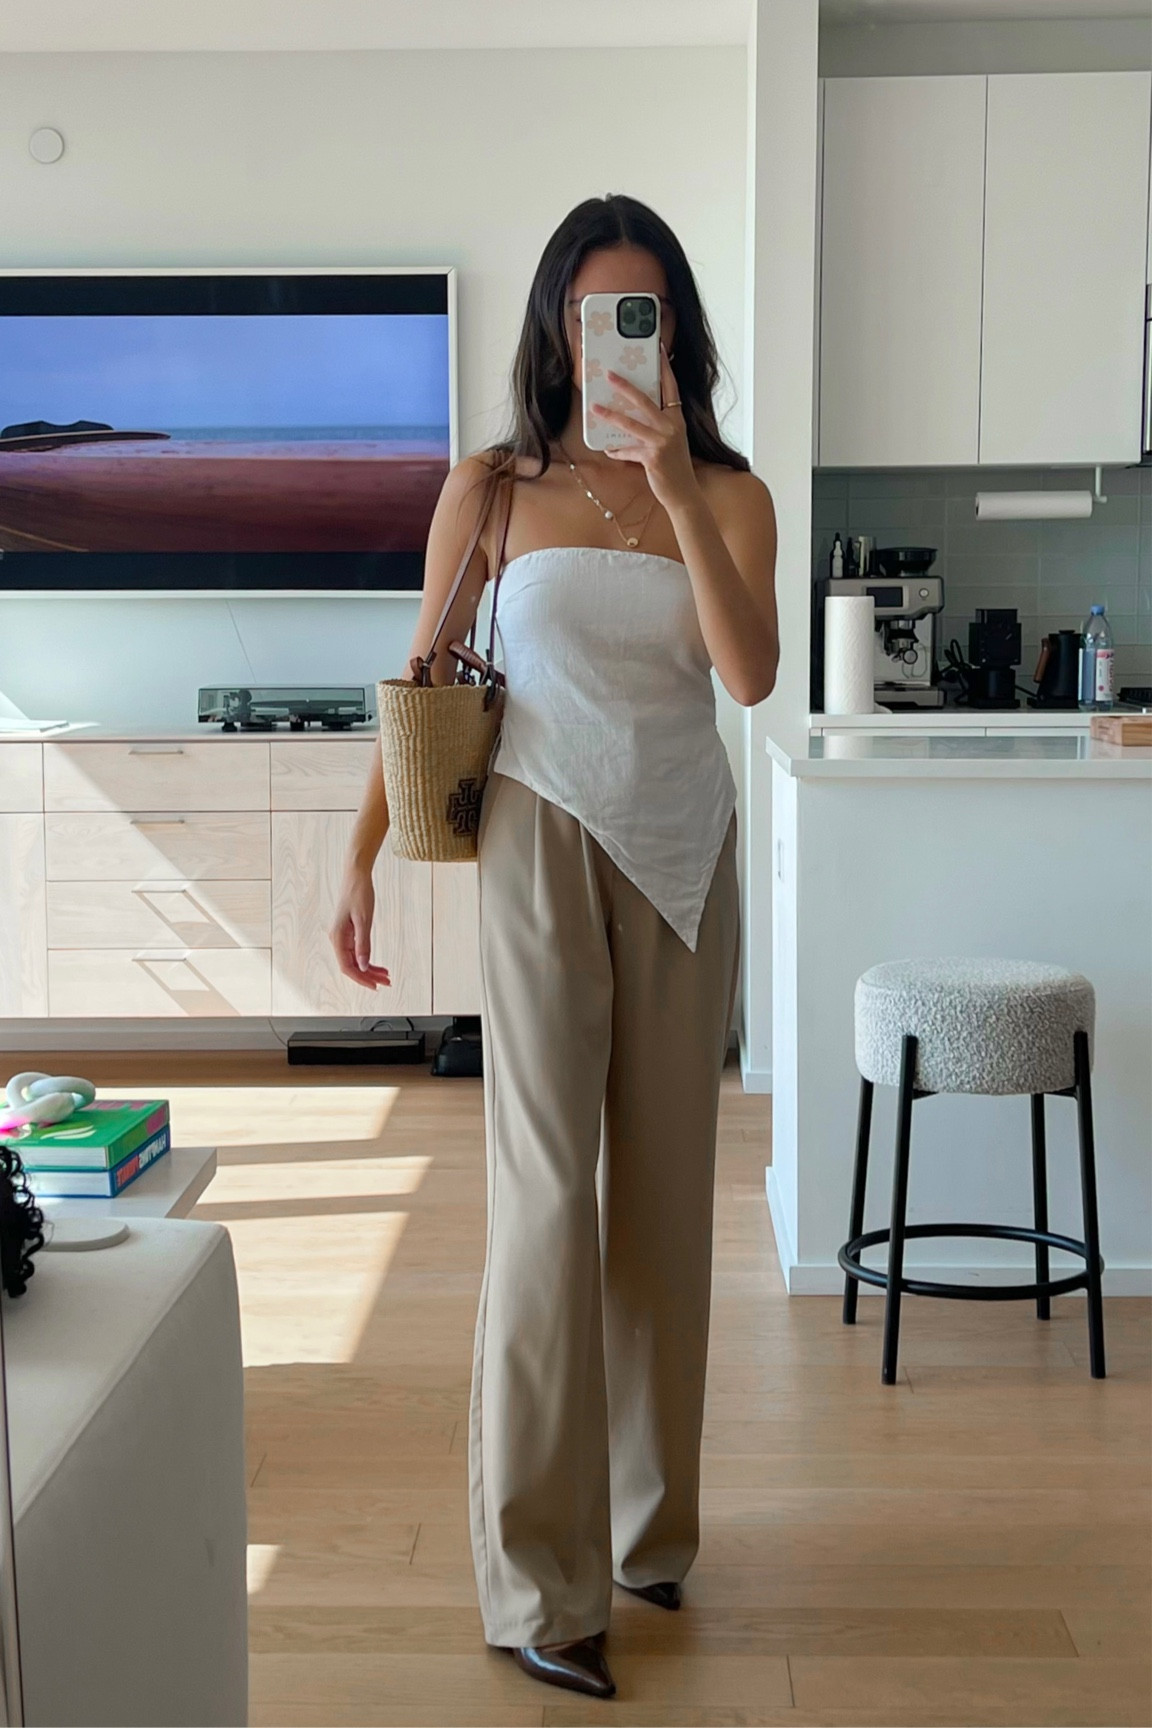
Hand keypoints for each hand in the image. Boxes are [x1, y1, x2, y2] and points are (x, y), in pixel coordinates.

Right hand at [329, 873, 391, 989]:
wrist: (356, 876)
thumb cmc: (359, 893)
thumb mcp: (364, 920)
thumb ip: (363, 944)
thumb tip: (363, 966)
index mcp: (337, 937)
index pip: (347, 967)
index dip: (361, 979)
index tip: (375, 986)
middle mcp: (337, 939)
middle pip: (352, 966)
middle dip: (369, 976)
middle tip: (386, 982)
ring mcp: (342, 936)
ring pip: (355, 960)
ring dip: (370, 969)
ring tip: (386, 976)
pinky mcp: (349, 932)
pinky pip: (357, 951)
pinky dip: (368, 959)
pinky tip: (378, 964)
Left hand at [592, 342, 698, 511]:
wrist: (683, 493)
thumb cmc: (674, 466)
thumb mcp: (670, 441)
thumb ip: (656, 426)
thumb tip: (630, 416)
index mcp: (677, 419)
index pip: (671, 387)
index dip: (664, 367)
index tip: (658, 347)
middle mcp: (672, 426)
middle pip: (645, 400)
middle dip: (625, 386)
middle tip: (609, 374)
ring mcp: (662, 441)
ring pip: (631, 423)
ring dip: (610, 415)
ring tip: (594, 408)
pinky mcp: (652, 457)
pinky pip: (628, 450)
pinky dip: (617, 451)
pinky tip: (609, 449)